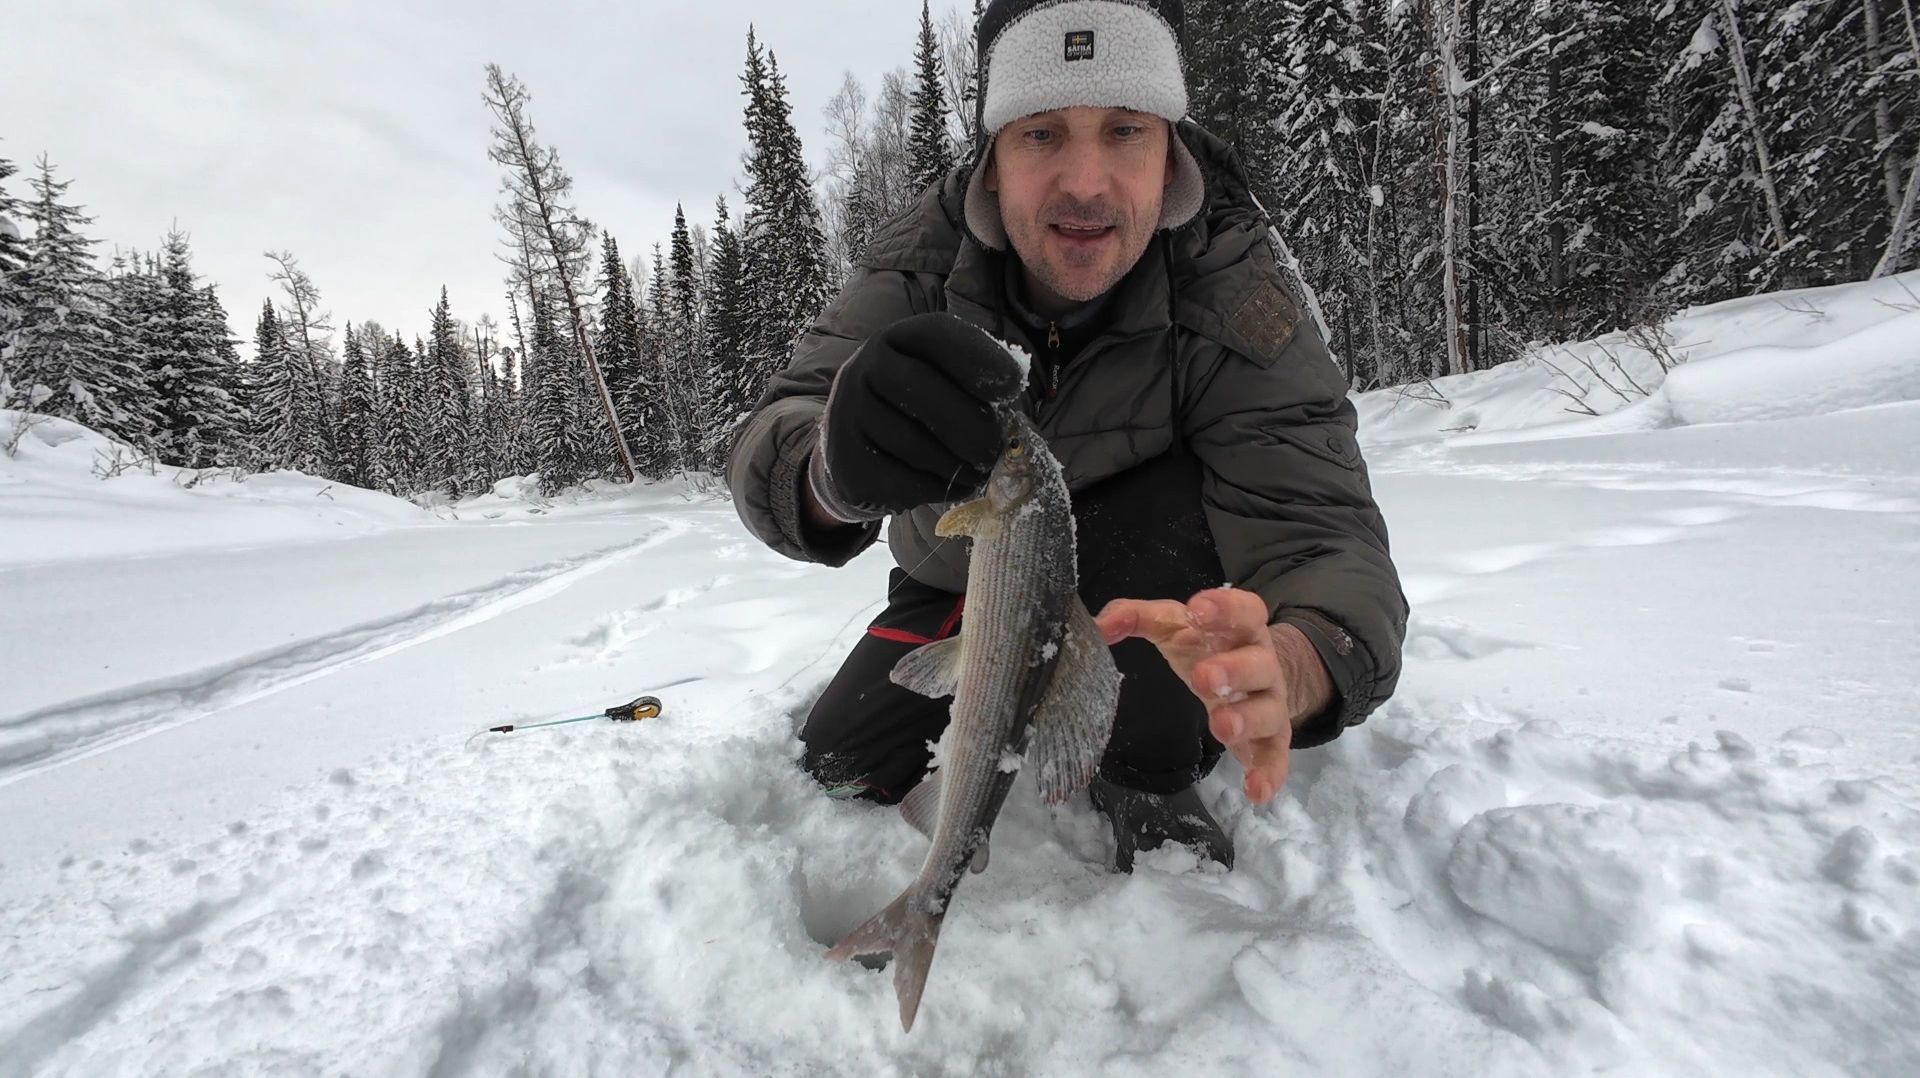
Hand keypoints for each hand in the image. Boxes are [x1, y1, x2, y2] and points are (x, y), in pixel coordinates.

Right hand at [815, 313, 1024, 515]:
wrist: (858, 444)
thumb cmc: (919, 409)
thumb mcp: (943, 382)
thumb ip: (976, 390)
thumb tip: (1010, 428)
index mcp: (898, 339)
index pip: (935, 334)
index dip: (978, 357)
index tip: (1013, 386)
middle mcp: (865, 367)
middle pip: (918, 387)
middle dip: (968, 423)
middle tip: (994, 450)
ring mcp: (848, 413)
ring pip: (912, 443)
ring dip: (957, 464)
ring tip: (979, 472)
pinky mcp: (846, 460)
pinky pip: (900, 479)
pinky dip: (937, 488)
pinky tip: (954, 485)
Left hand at [1095, 588, 1334, 804]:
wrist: (1252, 673)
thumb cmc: (1206, 645)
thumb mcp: (1173, 625)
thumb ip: (1137, 618)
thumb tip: (1100, 626)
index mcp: (1240, 629)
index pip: (1244, 611)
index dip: (1226, 609)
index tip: (1197, 610)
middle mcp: (1262, 663)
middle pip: (1258, 663)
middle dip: (1234, 670)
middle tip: (1202, 678)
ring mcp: (1269, 702)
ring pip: (1268, 710)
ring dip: (1247, 719)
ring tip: (1221, 728)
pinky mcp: (1271, 737)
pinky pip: (1275, 755)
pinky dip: (1268, 773)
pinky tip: (1255, 791)